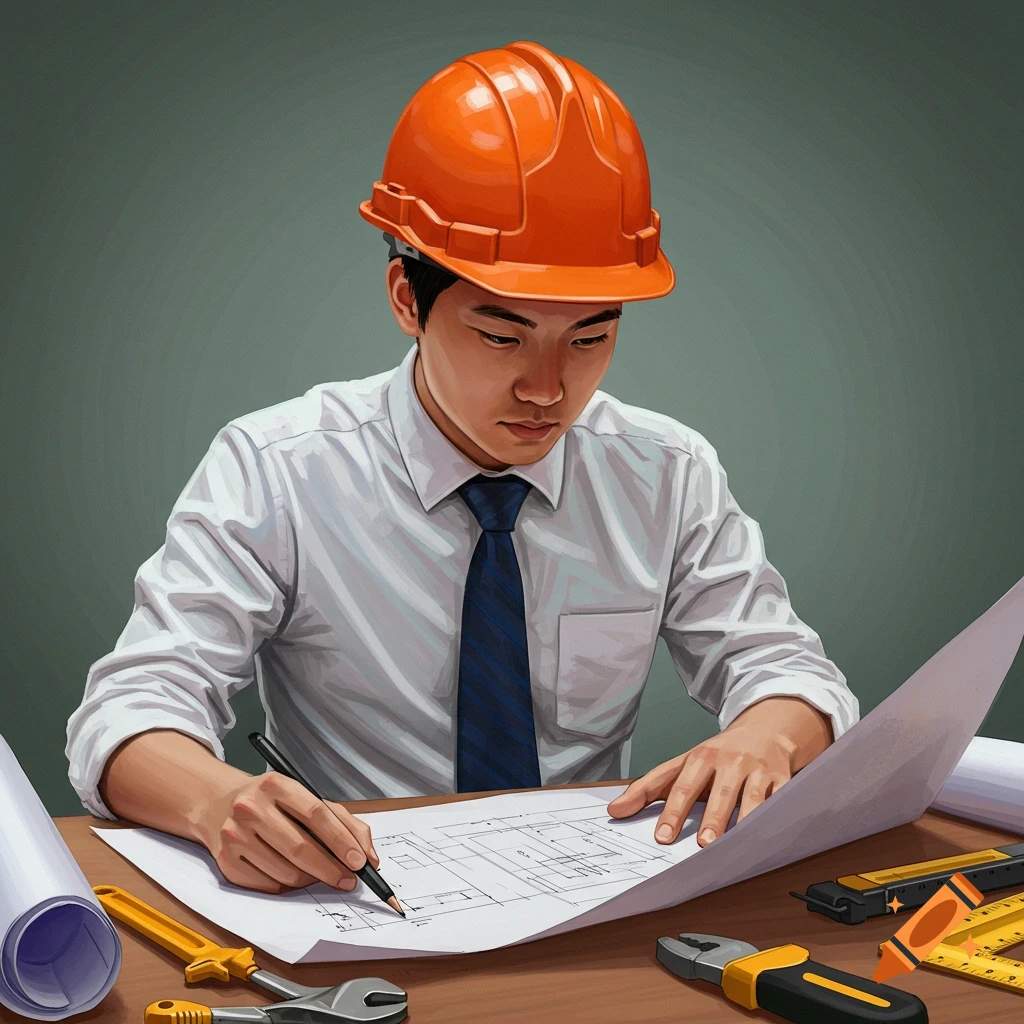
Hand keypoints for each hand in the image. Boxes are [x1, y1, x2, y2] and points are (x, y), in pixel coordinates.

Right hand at [194, 771, 379, 893]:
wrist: (218, 804)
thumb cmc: (272, 802)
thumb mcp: (305, 797)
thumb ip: (342, 821)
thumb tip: (368, 856)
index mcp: (276, 785)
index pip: (316, 814)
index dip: (342, 841)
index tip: (360, 862)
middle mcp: (251, 808)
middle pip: (300, 848)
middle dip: (331, 869)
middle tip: (349, 880)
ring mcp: (234, 835)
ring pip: (286, 872)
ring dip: (311, 880)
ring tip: (319, 874)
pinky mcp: (225, 862)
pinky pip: (268, 885)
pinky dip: (288, 886)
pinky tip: (294, 875)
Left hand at [607, 697, 832, 846]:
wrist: (764, 731)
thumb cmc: (717, 756)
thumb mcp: (681, 765)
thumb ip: (648, 788)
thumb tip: (614, 811)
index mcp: (701, 757)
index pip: (682, 786)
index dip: (672, 812)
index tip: (663, 836)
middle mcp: (730, 761)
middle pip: (719, 792)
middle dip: (712, 818)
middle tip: (703, 844)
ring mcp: (758, 770)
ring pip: (752, 798)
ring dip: (744, 820)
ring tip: (737, 844)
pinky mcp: (782, 779)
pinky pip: (781, 800)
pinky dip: (777, 816)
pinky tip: (771, 834)